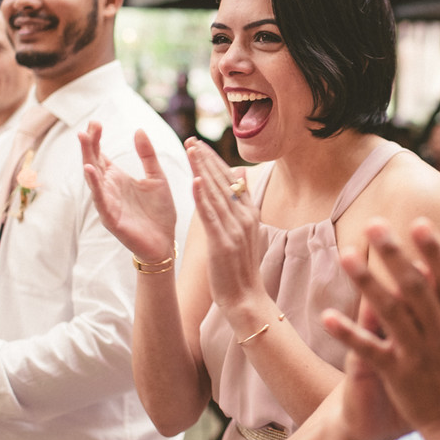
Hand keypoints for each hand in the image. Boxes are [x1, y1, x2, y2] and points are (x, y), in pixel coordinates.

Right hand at [80, 122, 177, 263]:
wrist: (165, 241)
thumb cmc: (159, 212)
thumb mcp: (157, 178)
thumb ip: (148, 155)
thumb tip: (138, 130)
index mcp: (117, 178)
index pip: (100, 154)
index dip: (96, 139)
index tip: (95, 122)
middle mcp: (109, 189)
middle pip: (93, 162)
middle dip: (88, 145)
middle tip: (86, 127)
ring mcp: (108, 203)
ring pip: (93, 179)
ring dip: (88, 160)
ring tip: (83, 141)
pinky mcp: (111, 218)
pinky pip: (100, 200)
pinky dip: (95, 185)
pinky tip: (90, 170)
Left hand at [186, 138, 265, 312]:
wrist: (246, 298)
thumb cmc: (241, 268)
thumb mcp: (245, 232)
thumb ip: (241, 204)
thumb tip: (240, 175)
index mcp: (249, 214)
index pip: (231, 180)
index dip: (214, 161)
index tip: (199, 145)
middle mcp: (244, 218)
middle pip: (223, 182)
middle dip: (206, 159)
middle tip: (190, 140)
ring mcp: (235, 230)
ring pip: (216, 194)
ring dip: (202, 170)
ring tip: (190, 151)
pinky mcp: (223, 243)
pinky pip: (211, 216)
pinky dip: (203, 197)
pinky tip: (194, 181)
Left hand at [324, 218, 439, 439]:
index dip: (433, 250)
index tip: (418, 222)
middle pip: (415, 287)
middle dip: (394, 255)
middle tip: (374, 224)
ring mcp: (418, 354)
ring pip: (389, 312)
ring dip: (367, 282)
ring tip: (346, 255)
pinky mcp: (397, 374)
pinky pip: (369, 350)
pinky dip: (348, 333)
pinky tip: (327, 315)